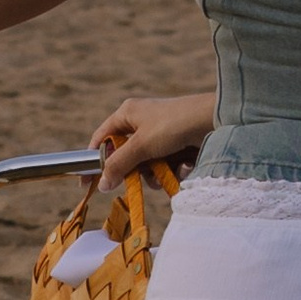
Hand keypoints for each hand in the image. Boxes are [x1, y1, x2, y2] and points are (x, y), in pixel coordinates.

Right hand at [88, 91, 216, 192]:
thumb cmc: (173, 125)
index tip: (87, 182)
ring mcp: (160, 136)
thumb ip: (119, 165)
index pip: (102, 138)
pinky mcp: (176, 147)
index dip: (94, 160)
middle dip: (134, 171)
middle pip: (126, 157)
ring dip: (155, 173)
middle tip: (138, 178)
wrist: (214, 121)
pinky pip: (164, 166)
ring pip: (146, 166)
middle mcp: (141, 123)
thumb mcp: (141, 145)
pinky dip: (172, 170)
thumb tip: (101, 185)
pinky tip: (183, 165)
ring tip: (166, 170)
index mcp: (127, 114)